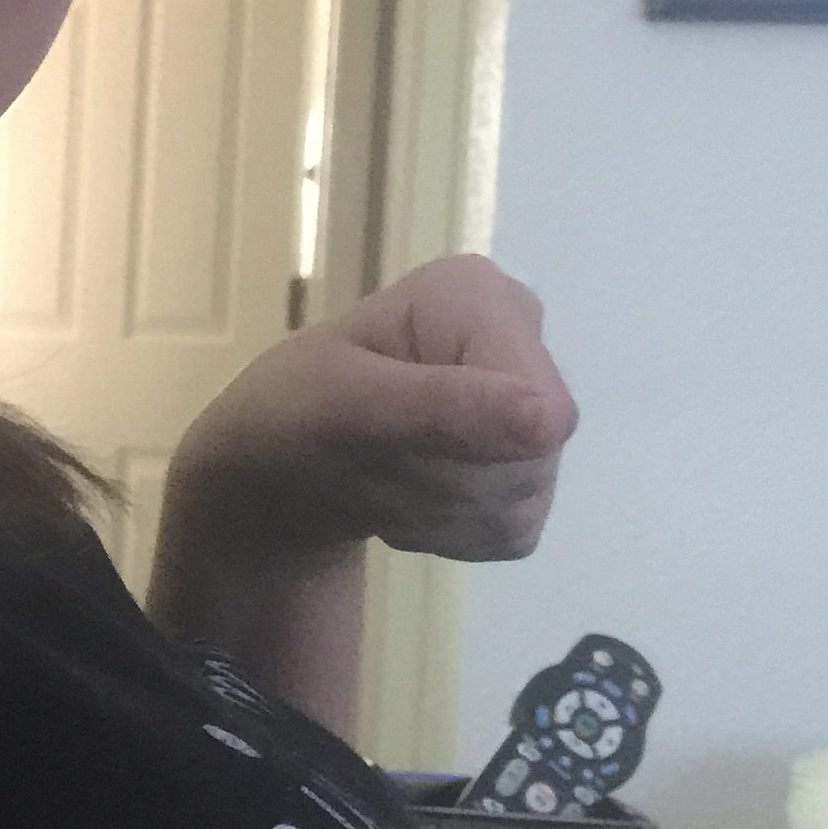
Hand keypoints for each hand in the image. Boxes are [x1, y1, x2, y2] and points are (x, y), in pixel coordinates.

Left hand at [170, 255, 579, 564]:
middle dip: (441, 480)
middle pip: (532, 457)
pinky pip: (513, 530)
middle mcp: (521, 336)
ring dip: (435, 510)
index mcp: (480, 295)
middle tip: (372, 461)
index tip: (390, 434)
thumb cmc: (293, 413)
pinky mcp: (529, 473)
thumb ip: (442, 406)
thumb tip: (550, 422)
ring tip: (382, 474)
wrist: (277, 467)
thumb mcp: (343, 402)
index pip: (538, 404)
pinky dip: (450, 533)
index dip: (468, 442)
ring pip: (522, 498)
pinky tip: (408, 498)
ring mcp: (530, 406)